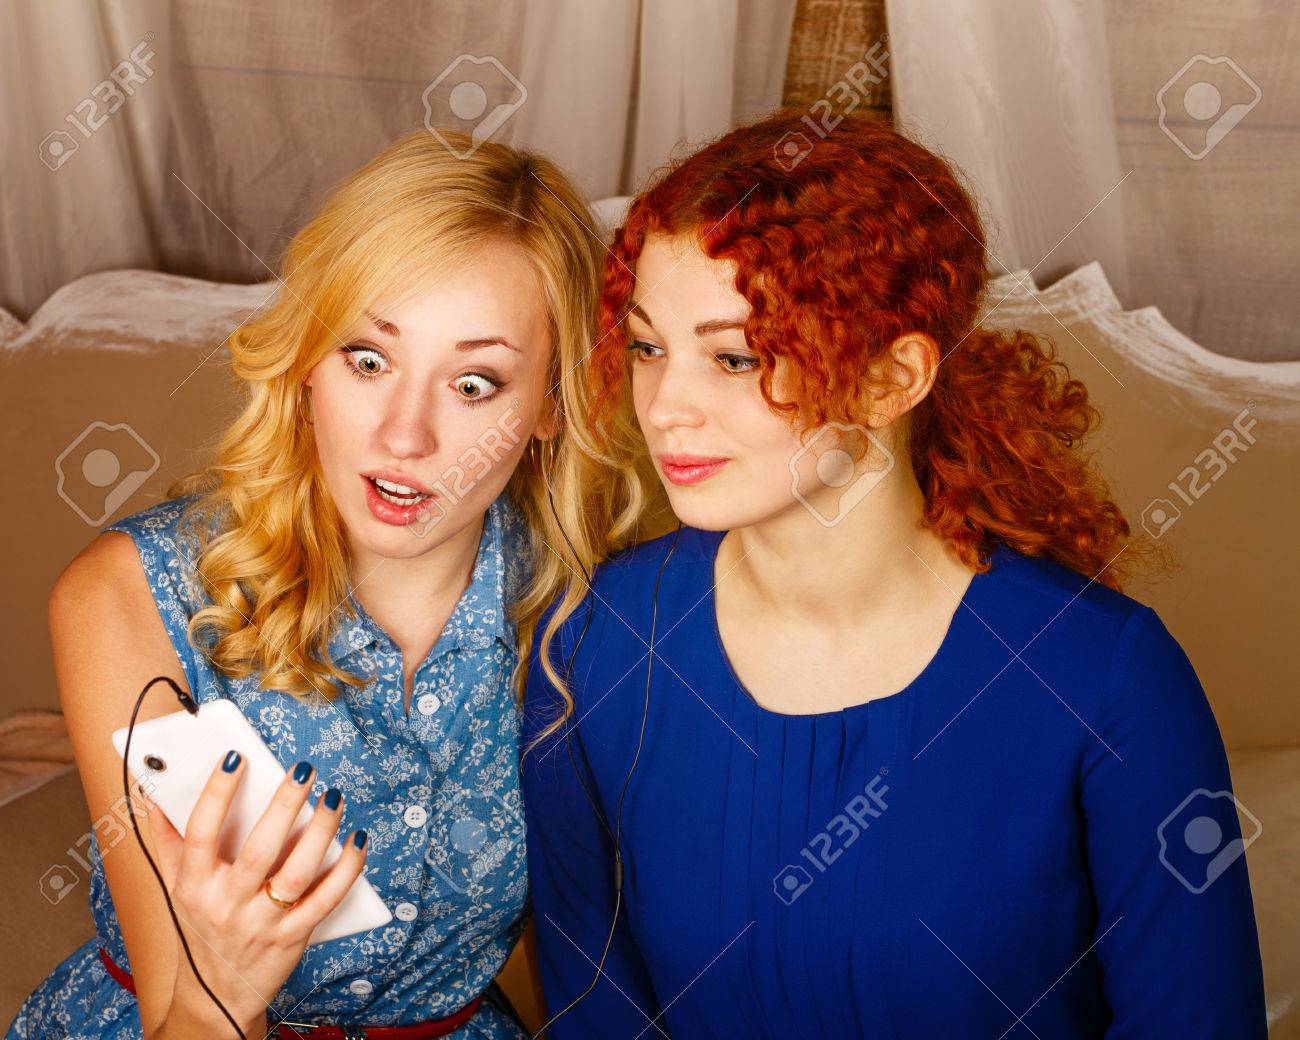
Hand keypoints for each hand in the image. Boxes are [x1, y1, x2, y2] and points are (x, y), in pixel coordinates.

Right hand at [144, 751, 367, 1032]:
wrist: (217, 996)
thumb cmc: (201, 927)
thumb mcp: (176, 887)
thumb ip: (167, 840)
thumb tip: (153, 791)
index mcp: (193, 886)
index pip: (200, 834)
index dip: (216, 794)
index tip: (236, 758)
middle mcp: (226, 905)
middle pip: (259, 850)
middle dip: (284, 806)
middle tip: (304, 770)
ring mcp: (262, 923)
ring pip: (297, 873)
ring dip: (320, 832)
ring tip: (333, 798)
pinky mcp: (293, 937)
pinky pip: (326, 899)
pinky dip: (347, 869)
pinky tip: (358, 839)